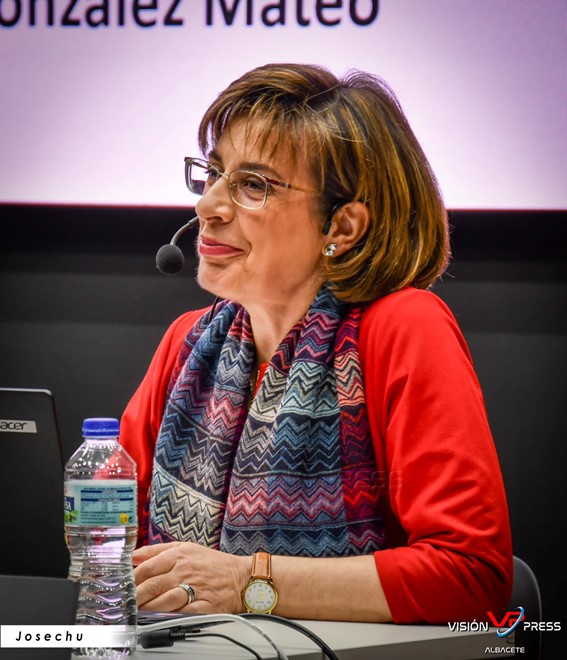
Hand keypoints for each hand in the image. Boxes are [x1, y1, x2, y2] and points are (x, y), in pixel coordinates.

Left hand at [133, 541, 249, 613]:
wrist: (240, 577)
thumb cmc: (211, 563)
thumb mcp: (185, 548)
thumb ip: (157, 550)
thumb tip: (133, 556)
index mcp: (179, 556)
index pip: (148, 567)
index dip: (132, 579)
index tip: (123, 587)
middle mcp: (185, 571)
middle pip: (153, 585)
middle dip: (135, 597)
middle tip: (125, 605)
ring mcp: (194, 589)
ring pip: (164, 601)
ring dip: (147, 609)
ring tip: (137, 614)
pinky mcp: (203, 606)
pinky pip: (182, 613)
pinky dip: (168, 617)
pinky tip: (159, 619)